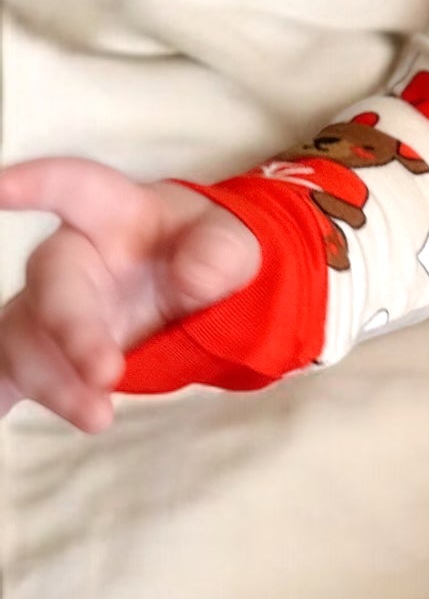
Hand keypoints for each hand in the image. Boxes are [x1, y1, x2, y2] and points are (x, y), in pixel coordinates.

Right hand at [0, 159, 260, 431]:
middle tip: (107, 374)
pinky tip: (1, 413)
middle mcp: (72, 259)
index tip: (2, 187)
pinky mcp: (50, 352)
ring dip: (55, 381)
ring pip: (28, 339)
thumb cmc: (206, 247)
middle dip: (73, 331)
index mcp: (112, 213)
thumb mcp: (234, 240)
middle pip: (53, 285)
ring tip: (98, 416)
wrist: (199, 284)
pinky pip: (13, 374)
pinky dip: (2, 397)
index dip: (37, 182)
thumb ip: (221, 250)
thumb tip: (192, 278)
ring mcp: (54, 308)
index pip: (74, 187)